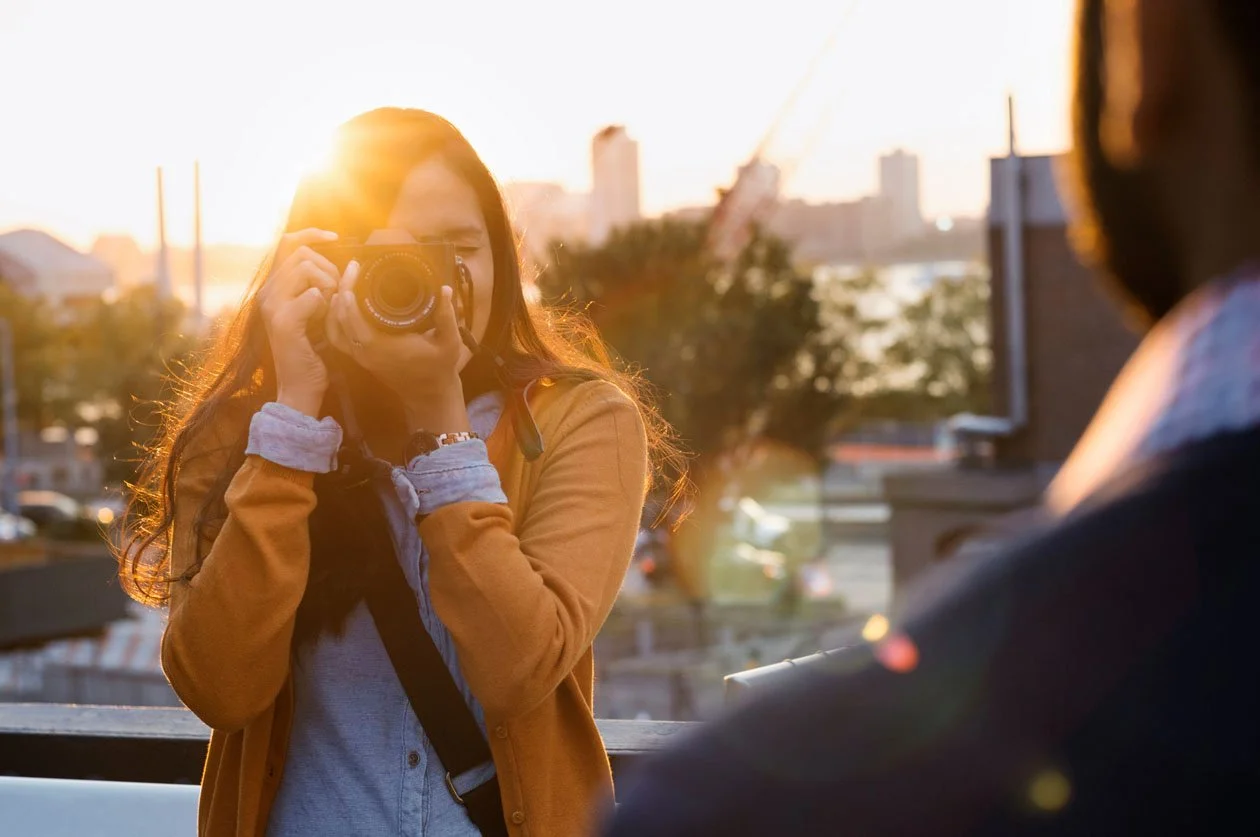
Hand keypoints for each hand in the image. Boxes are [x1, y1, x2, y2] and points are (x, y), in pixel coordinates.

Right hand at [258, 229, 343, 417]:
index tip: (335, 237)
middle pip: (301, 253)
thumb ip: (319, 287)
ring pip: (305, 268)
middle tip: (336, 292)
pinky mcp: (284, 322)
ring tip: (330, 305)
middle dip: (327, 267)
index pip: (287, 243)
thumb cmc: (311, 351)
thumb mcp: (316, 312)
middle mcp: (267, 293)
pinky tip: (324, 319)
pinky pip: (313, 295)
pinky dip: (326, 304)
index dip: (311, 233)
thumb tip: (343, 264)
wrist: (300, 386)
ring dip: (327, 283)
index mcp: (273, 288)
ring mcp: (272, 306)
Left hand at [325, 267, 469, 431]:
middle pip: (340, 317)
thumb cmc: (439, 369)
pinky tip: (342, 303)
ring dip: (335, 304)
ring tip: (345, 281)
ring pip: (334, 328)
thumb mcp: (449, 342)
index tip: (355, 269)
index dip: (350, 291)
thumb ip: (447, 316)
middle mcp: (365, 351)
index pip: (353, 316)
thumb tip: (444, 289)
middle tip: (351, 269)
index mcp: (381, 346)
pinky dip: (335, 319)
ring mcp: (360, 356)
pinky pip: (338, 337)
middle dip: (342, 290)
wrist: (429, 395)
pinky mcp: (361, 357)